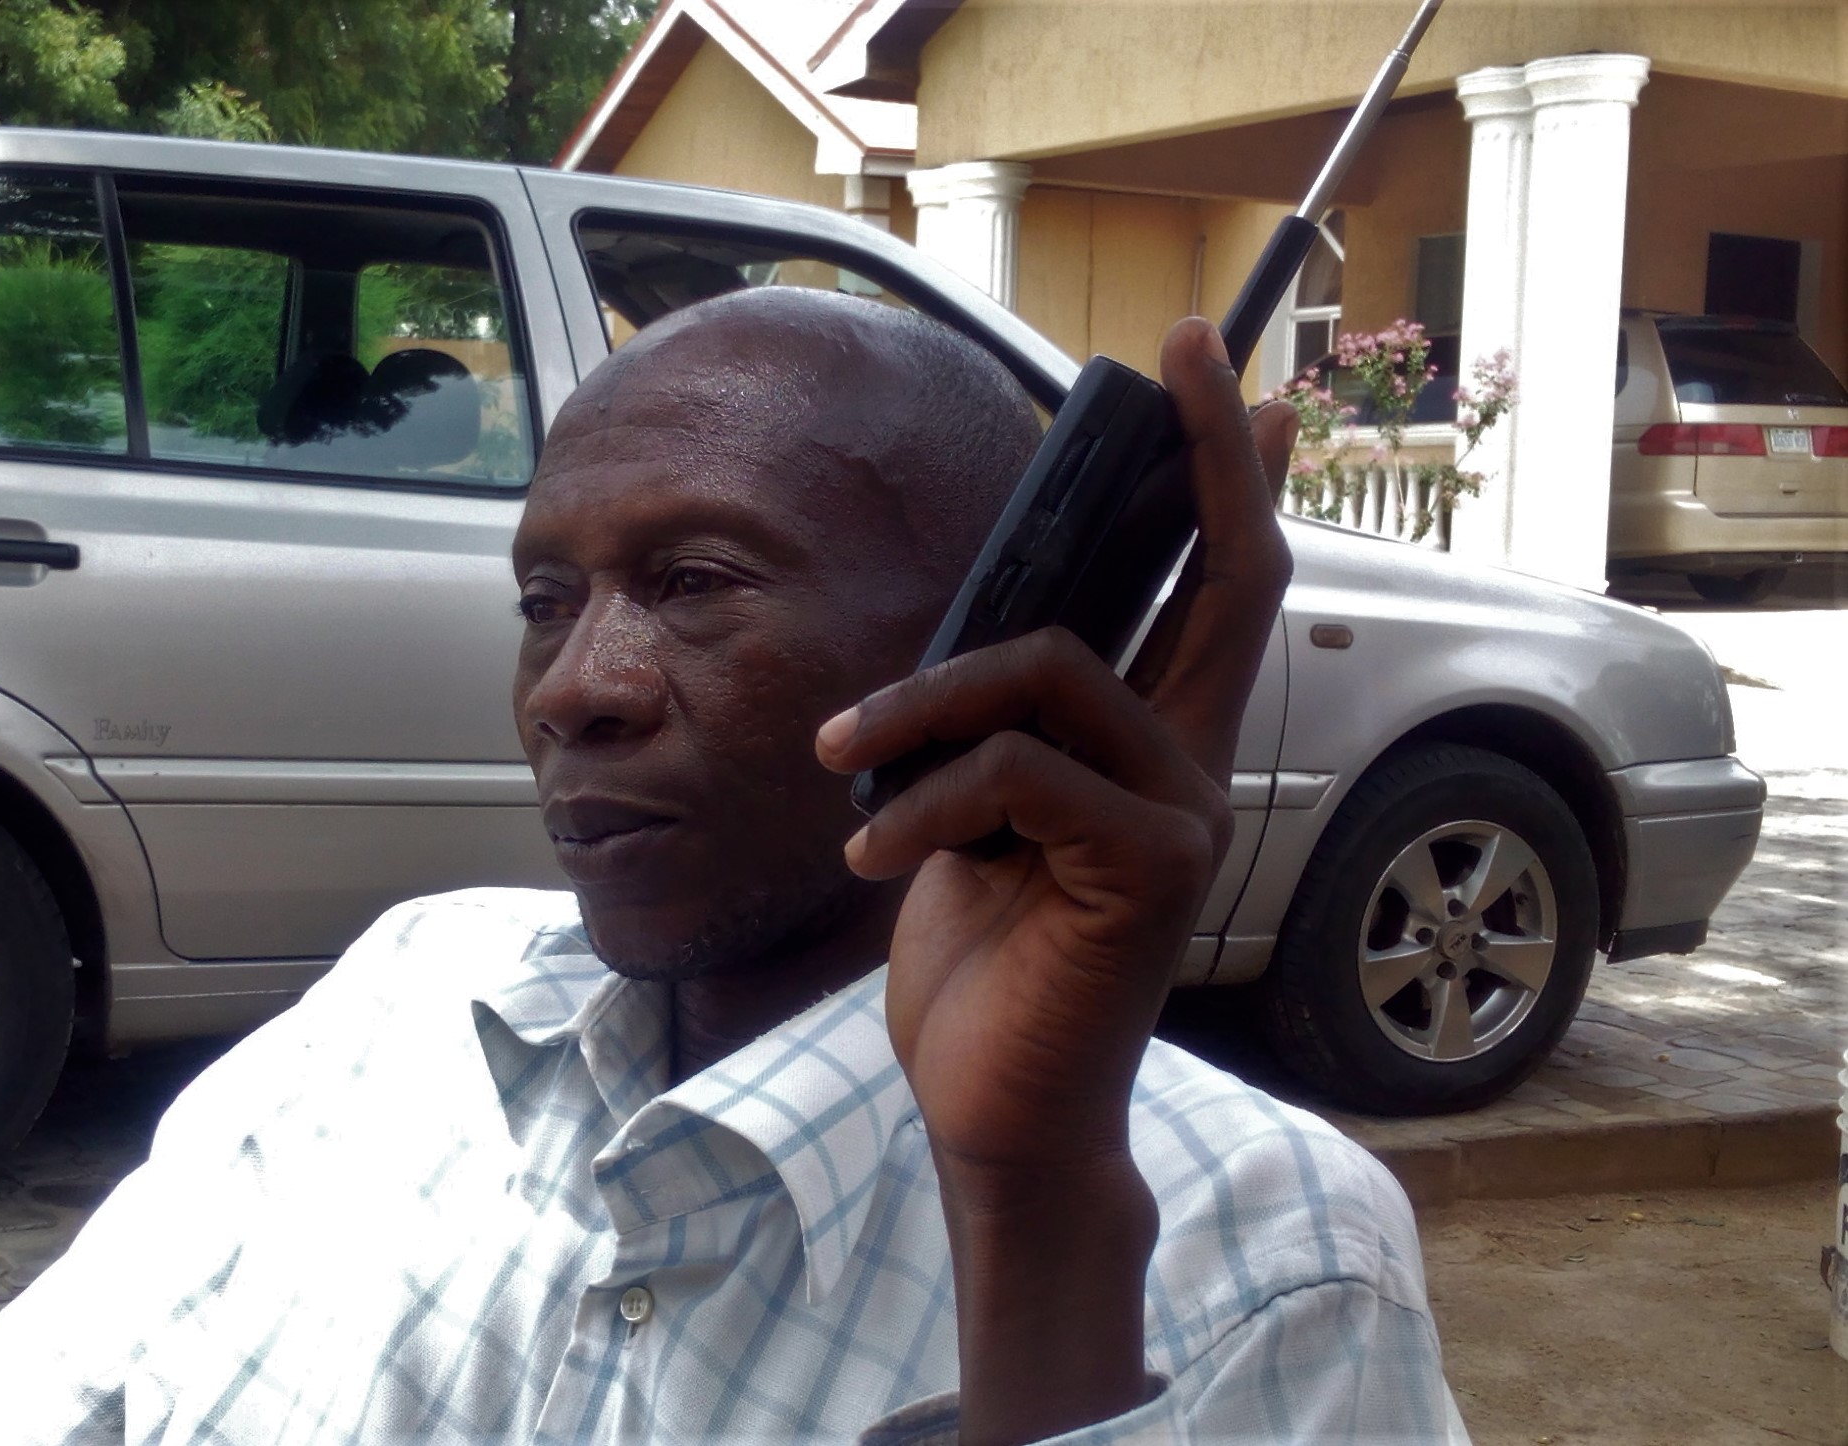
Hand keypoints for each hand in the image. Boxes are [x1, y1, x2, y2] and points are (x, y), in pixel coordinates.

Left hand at [813, 318, 1295, 1443]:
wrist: (1000, 1107)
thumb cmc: (983, 963)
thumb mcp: (974, 816)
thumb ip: (994, 725)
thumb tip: (965, 635)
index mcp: (1150, 743)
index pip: (1207, 582)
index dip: (1217, 471)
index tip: (1214, 368)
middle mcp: (1188, 763)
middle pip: (1226, 573)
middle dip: (1209, 453)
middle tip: (1196, 350)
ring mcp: (1181, 813)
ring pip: (1050, 671)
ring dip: (921, 702)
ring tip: (839, 761)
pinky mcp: (1146, 868)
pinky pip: (1015, 772)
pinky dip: (920, 800)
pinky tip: (867, 852)